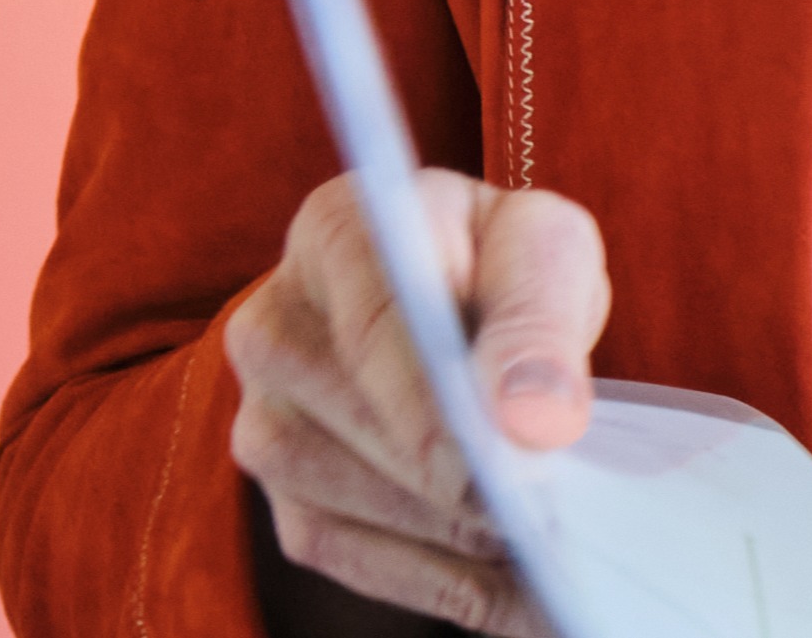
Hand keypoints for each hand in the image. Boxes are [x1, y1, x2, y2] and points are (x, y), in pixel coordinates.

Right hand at [225, 168, 610, 634]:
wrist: (474, 312)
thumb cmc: (506, 267)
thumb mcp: (548, 254)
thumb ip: (542, 324)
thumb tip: (534, 421)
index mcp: (336, 231)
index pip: (370, 322)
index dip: (429, 401)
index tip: (497, 458)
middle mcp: (272, 324)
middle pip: (343, 418)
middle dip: (448, 474)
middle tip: (539, 509)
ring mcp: (263, 416)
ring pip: (331, 495)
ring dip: (441, 530)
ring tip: (535, 538)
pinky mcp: (282, 495)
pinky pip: (340, 552)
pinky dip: (432, 577)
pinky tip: (508, 579)